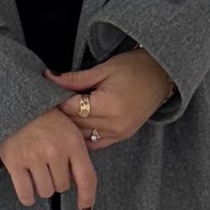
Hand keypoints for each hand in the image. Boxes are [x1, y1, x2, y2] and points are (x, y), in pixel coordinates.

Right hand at [0, 108, 98, 209]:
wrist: (13, 102)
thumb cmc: (43, 115)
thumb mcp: (67, 127)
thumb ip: (76, 151)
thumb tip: (79, 182)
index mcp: (73, 142)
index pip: (87, 178)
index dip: (87, 197)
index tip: (85, 208)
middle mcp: (55, 151)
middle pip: (63, 186)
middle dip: (57, 180)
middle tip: (48, 165)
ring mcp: (34, 157)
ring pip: (45, 191)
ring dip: (42, 186)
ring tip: (36, 171)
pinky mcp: (14, 162)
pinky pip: (25, 193)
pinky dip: (27, 197)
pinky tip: (28, 192)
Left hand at [40, 49, 173, 150]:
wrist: (163, 76)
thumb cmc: (135, 67)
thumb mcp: (105, 69)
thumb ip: (76, 79)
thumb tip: (49, 78)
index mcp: (109, 105)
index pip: (71, 108)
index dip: (56, 101)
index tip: (46, 94)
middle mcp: (115, 124)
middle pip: (75, 124)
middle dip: (61, 114)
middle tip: (48, 104)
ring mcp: (119, 133)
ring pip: (83, 135)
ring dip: (71, 126)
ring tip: (61, 115)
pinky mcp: (122, 136)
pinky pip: (95, 143)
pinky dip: (83, 135)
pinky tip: (75, 127)